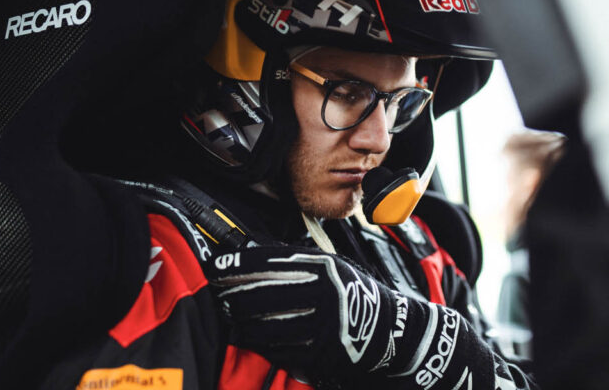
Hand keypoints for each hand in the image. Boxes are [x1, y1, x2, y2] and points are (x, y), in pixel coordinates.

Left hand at [207, 246, 502, 388]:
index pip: (273, 261)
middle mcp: (324, 293)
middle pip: (265, 291)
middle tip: (215, 290)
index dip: (240, 263)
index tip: (218, 264)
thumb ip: (299, 263)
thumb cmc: (354, 296)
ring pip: (267, 322)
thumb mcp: (334, 269)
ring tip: (227, 313)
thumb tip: (252, 256)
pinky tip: (247, 335)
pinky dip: (259, 342)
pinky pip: (280, 348)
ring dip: (241, 319)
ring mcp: (323, 324)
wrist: (393, 333)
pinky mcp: (322, 352)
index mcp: (325, 267)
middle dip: (234, 292)